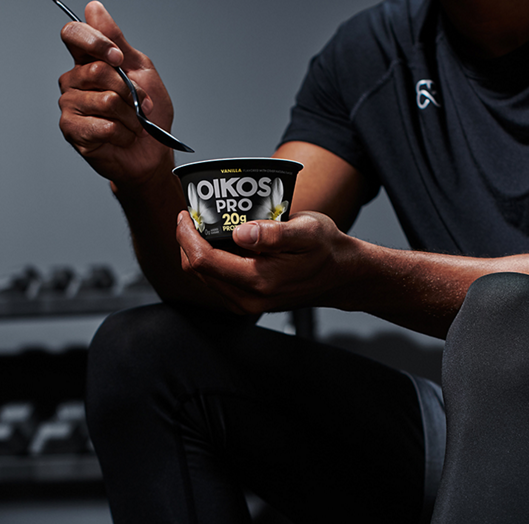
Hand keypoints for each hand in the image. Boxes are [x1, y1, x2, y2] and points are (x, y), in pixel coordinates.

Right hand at [58, 1, 175, 186]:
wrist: (151, 152)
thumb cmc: (148, 113)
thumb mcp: (139, 68)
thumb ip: (116, 39)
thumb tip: (93, 8)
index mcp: (87, 61)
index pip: (74, 34)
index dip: (95, 41)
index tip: (118, 58)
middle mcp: (73, 81)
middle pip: (96, 70)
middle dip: (129, 89)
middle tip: (141, 103)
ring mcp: (70, 105)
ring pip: (105, 100)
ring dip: (130, 115)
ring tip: (133, 123)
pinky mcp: (72, 130)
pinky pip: (103, 125)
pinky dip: (123, 133)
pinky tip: (122, 136)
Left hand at [176, 211, 359, 314]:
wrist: (341, 275)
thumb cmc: (326, 250)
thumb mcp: (307, 231)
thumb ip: (273, 233)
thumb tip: (240, 232)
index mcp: (258, 280)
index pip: (203, 260)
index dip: (187, 235)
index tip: (186, 214)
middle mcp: (248, 299)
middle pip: (197, 269)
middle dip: (188, 240)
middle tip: (193, 215)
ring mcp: (246, 303)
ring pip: (203, 276)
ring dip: (197, 249)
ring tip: (205, 225)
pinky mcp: (247, 301)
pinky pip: (216, 279)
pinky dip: (211, 259)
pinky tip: (220, 241)